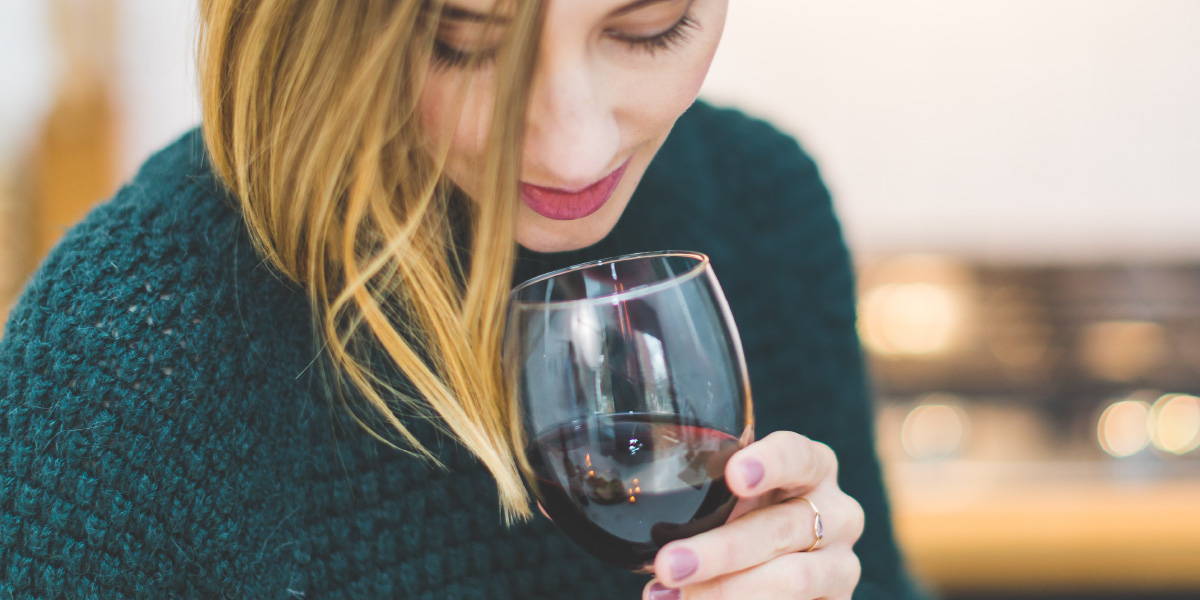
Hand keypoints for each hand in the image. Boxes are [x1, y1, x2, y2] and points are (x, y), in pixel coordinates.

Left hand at [642, 431, 864, 598]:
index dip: (769, 463)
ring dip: (727, 591)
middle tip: (669, 564)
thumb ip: (707, 490)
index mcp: (812, 468)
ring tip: (672, 597)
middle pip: (782, 527)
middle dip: (721, 550)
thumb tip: (636, 501)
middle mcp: (838, 512)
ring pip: (792, 578)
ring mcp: (843, 564)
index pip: (798, 455)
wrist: (771, 571)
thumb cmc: (742, 519)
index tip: (734, 475)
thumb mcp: (729, 499)